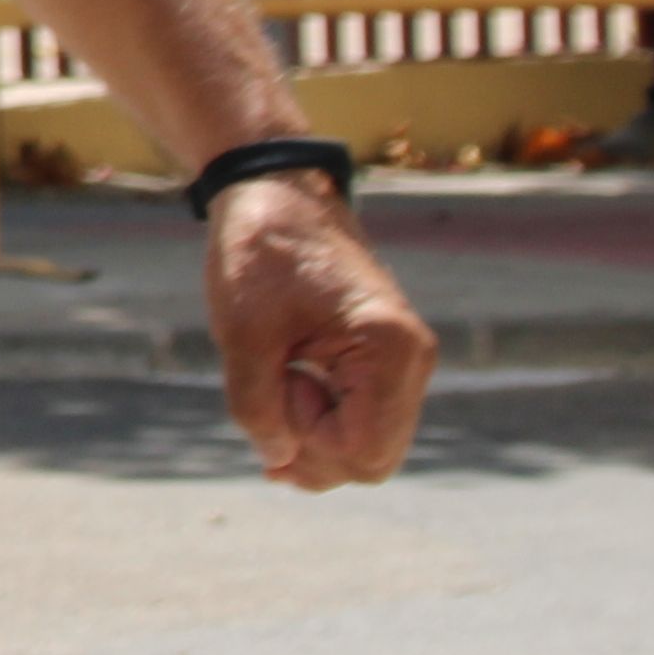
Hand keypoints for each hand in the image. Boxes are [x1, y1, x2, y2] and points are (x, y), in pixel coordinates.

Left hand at [201, 180, 437, 490]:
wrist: (275, 194)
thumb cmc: (259, 254)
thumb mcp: (241, 335)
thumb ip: (257, 408)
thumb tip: (280, 461)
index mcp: (390, 350)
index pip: (365, 455)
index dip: (310, 445)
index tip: (279, 385)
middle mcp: (412, 360)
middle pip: (372, 460)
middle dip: (313, 447)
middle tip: (273, 387)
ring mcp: (403, 361)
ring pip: (366, 443)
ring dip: (314, 432)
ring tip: (281, 376)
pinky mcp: (385, 359)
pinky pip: (361, 417)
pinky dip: (322, 419)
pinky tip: (285, 391)